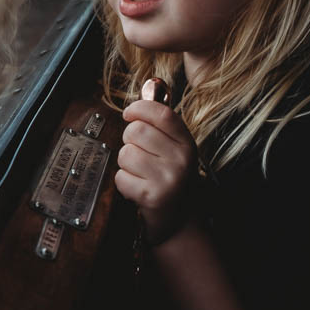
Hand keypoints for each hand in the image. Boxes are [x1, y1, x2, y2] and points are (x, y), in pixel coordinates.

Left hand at [116, 98, 197, 241]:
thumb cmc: (172, 179)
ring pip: (126, 154)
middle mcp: (181, 159)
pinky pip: (122, 177)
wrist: (181, 221)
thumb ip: (161, 124)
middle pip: (137, 132)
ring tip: (139, 173)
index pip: (161, 114)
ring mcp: (168, 179)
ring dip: (126, 164)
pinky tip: (137, 188)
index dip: (139, 108)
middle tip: (138, 152)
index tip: (129, 113)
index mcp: (187, 143)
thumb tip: (148, 88)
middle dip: (129, 141)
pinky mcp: (152, 197)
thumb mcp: (174, 149)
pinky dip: (124, 183)